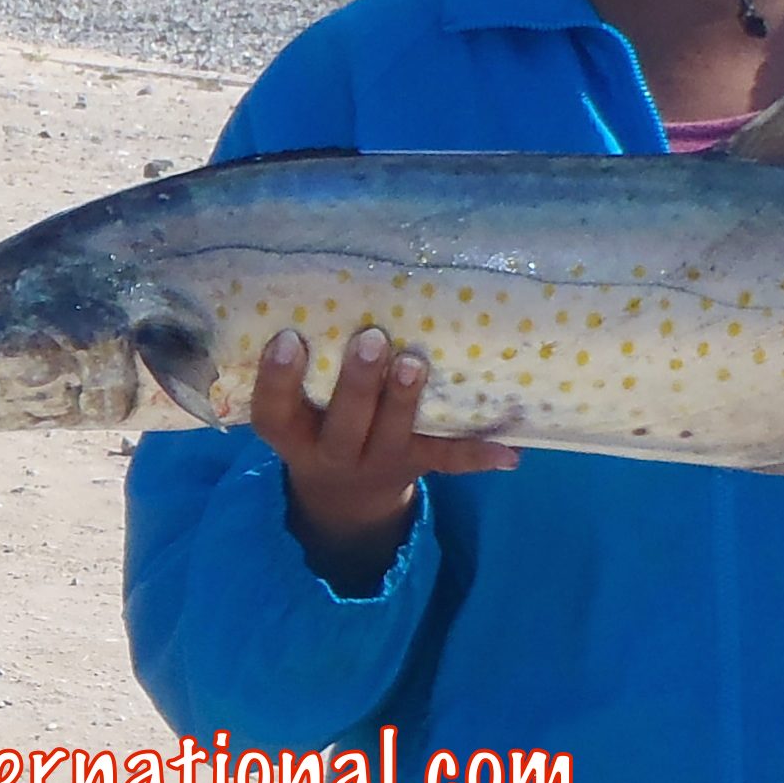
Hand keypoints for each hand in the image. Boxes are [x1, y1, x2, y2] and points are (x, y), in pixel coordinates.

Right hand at [252, 327, 519, 592]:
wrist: (345, 496)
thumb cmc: (315, 423)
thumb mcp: (294, 408)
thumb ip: (298, 367)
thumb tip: (312, 286)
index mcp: (293, 435)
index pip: (273, 412)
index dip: (277, 380)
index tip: (288, 338)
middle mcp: (333, 453)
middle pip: (342, 426)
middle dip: (358, 384)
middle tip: (372, 339)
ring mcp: (378, 461)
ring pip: (391, 437)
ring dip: (404, 401)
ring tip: (415, 362)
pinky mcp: (417, 463)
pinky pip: (448, 460)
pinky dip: (478, 453)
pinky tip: (510, 450)